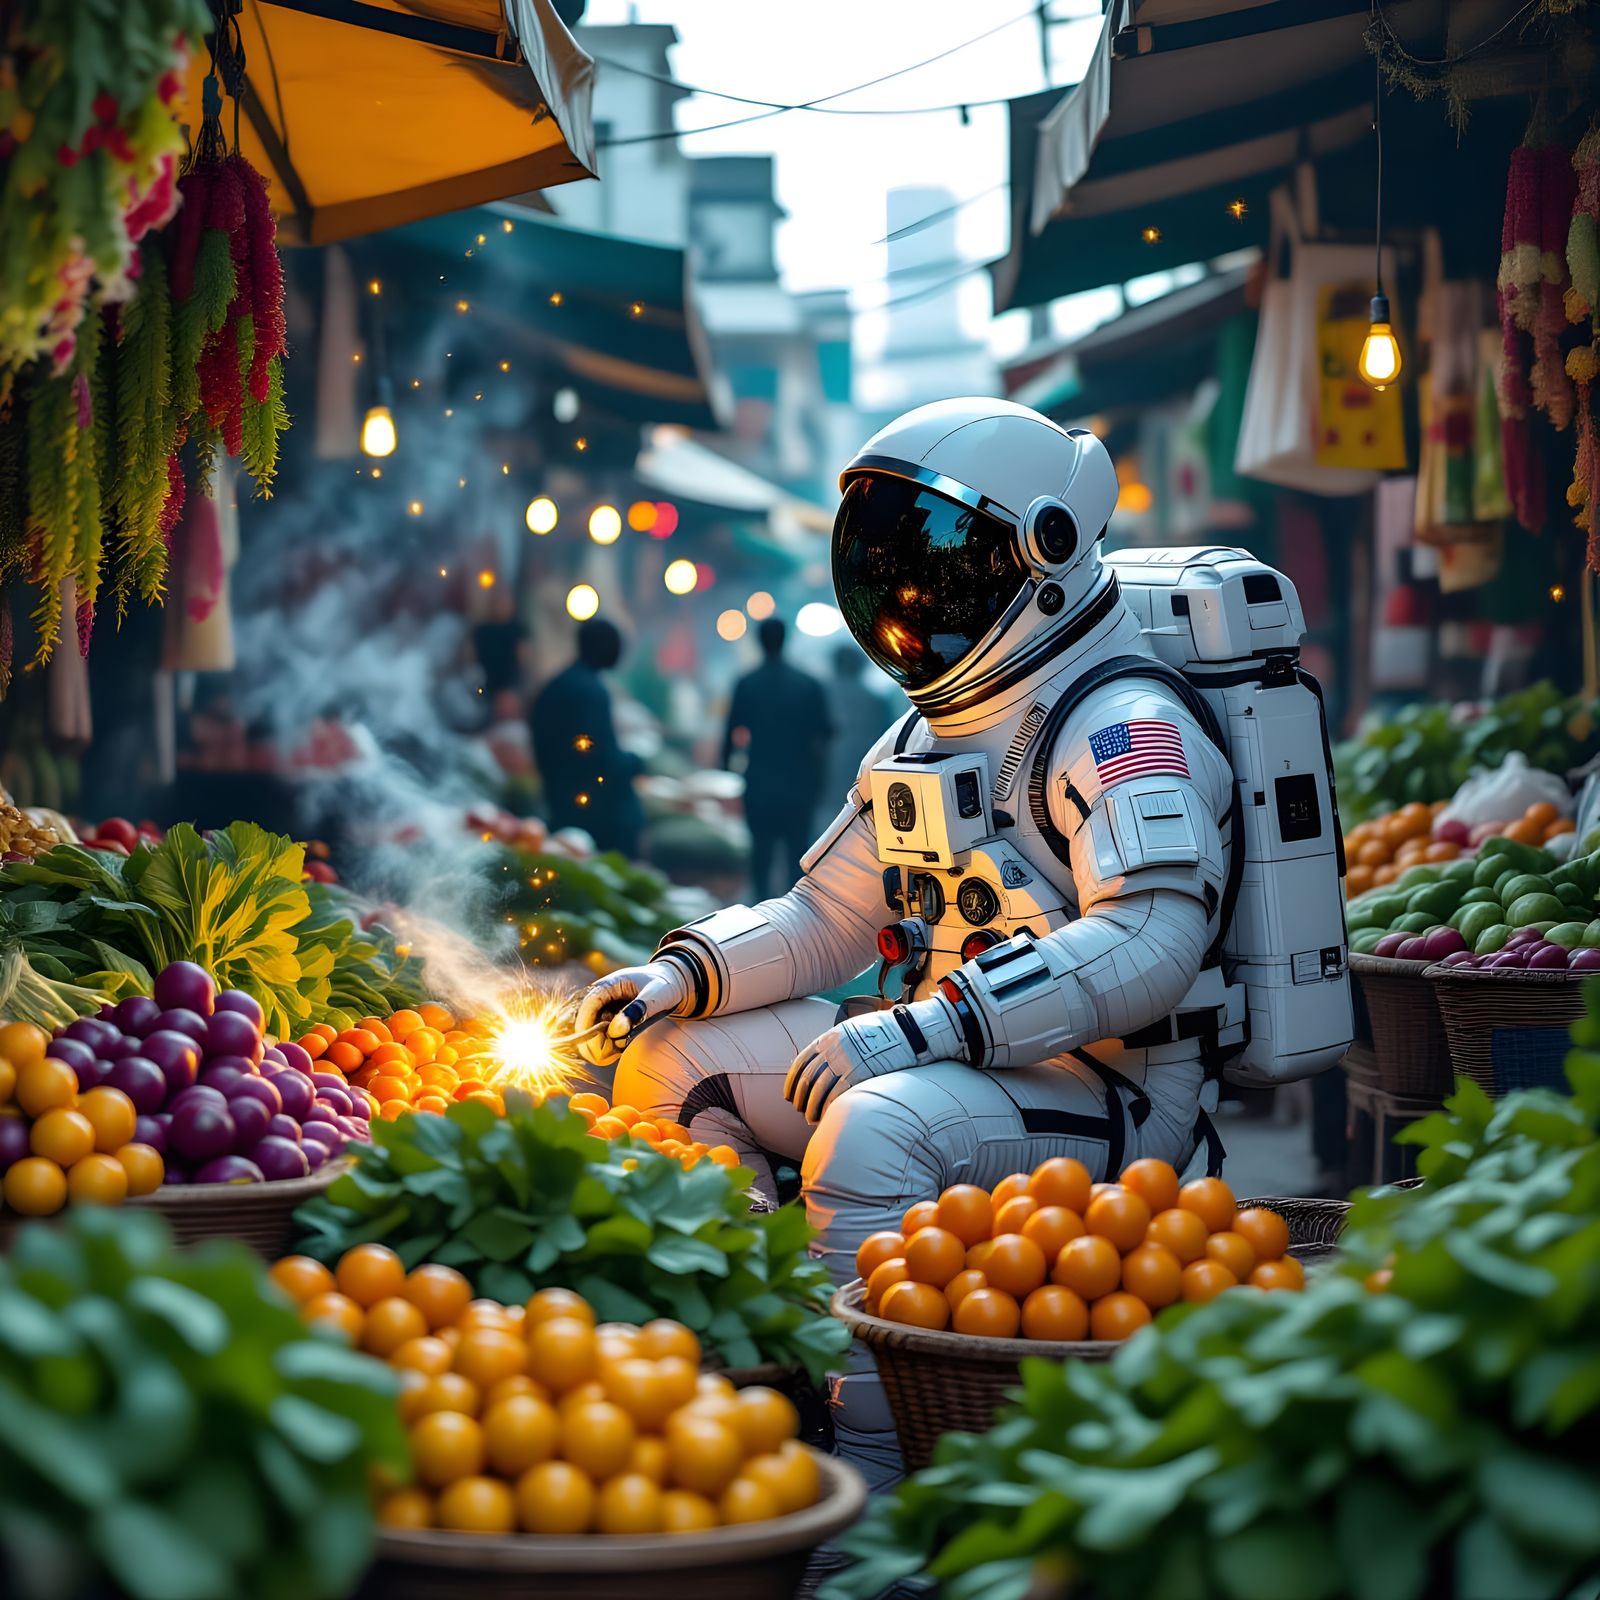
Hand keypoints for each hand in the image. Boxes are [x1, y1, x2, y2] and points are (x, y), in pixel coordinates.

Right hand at [573, 958, 691, 1065]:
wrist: (671, 982)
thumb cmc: (664, 984)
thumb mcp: (656, 995)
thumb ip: (638, 1010)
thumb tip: (616, 1031)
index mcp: (608, 985)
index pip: (587, 1007)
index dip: (586, 1028)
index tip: (594, 1047)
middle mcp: (601, 996)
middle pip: (584, 1022)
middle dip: (592, 1041)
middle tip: (608, 1056)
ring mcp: (604, 1008)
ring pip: (591, 1031)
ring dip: (600, 1045)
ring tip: (618, 1049)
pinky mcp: (609, 1018)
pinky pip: (602, 1035)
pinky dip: (607, 1045)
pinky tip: (619, 1048)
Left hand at [784, 995, 964, 1123]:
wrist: (908, 1031)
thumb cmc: (884, 1032)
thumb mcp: (854, 1030)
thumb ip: (837, 1043)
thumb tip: (825, 1060)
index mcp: (829, 1037)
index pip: (801, 1062)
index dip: (792, 1082)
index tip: (788, 1094)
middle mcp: (833, 1049)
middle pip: (807, 1079)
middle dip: (800, 1098)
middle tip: (799, 1109)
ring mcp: (845, 1062)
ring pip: (818, 1091)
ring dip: (811, 1107)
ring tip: (810, 1118)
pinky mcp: (858, 1075)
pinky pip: (835, 1097)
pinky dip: (827, 1109)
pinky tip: (825, 1117)